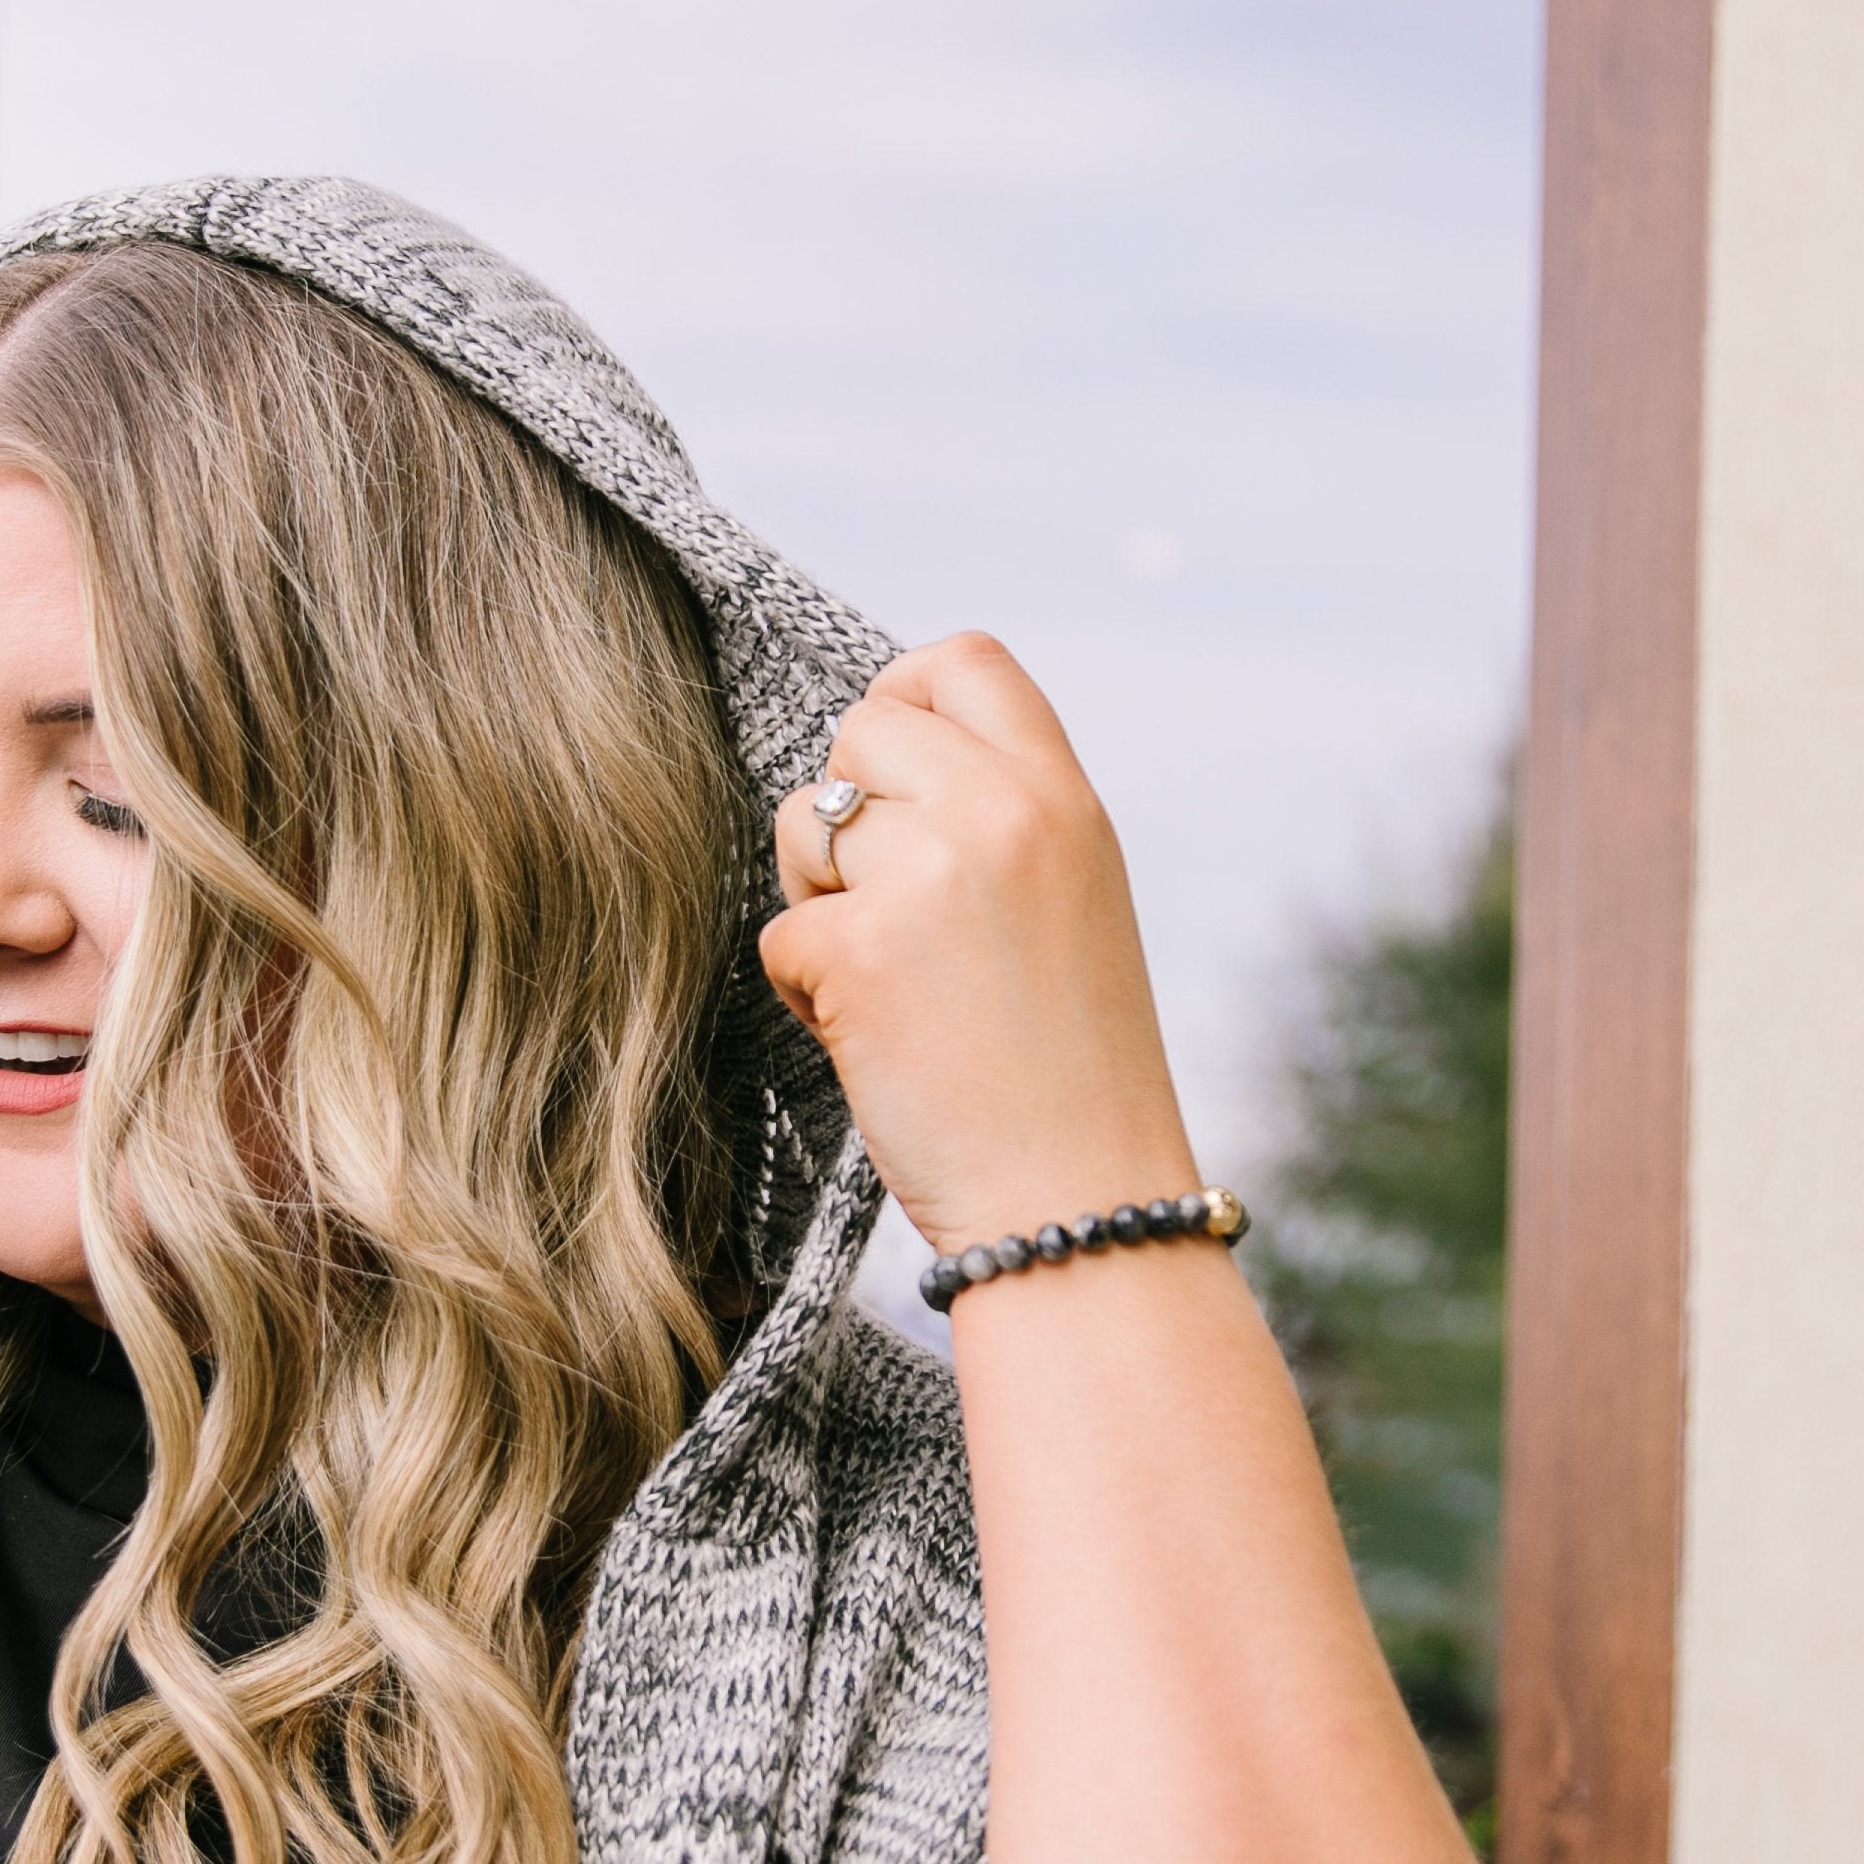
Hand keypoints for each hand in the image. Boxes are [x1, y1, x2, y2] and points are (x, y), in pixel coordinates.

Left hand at [761, 635, 1198, 1253]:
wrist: (1081, 1201)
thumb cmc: (1071, 1073)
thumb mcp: (1075, 903)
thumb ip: (1001, 821)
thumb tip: (880, 771)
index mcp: (1065, 799)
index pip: (962, 662)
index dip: (905, 701)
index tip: (899, 780)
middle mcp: (1002, 815)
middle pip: (860, 732)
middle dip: (848, 815)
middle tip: (888, 909)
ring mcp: (929, 878)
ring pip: (801, 822)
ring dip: (818, 898)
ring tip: (890, 980)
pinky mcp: (859, 952)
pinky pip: (782, 932)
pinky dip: (809, 993)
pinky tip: (879, 1043)